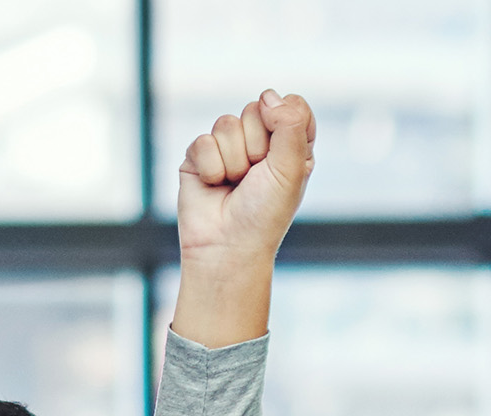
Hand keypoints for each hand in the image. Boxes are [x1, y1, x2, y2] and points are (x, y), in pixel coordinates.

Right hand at [165, 91, 316, 348]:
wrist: (227, 246)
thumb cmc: (265, 213)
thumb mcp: (291, 169)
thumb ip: (290, 125)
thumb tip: (269, 94)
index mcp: (290, 145)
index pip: (292, 105)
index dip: (286, 121)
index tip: (283, 152)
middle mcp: (260, 143)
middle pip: (256, 108)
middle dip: (256, 145)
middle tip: (256, 176)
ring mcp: (227, 147)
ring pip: (226, 123)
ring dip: (234, 160)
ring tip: (235, 184)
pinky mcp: (199, 156)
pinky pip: (202, 141)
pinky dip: (210, 167)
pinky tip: (214, 185)